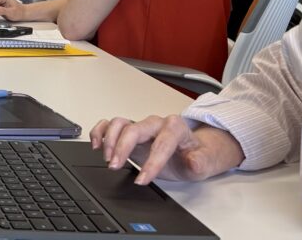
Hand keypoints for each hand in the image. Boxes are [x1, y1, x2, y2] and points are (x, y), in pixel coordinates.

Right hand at [89, 116, 242, 184]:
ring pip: (119, 123)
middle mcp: (155, 124)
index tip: (143, 179)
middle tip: (115, 166)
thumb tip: (193, 161)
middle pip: (134, 129)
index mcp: (175, 128)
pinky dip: (100, 132)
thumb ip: (200, 162)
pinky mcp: (129, 132)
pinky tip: (97, 145)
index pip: (161, 143)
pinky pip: (110, 125)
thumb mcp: (204, 162)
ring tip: (108, 159)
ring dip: (109, 140)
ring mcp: (141, 127)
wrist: (191, 150)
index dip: (151, 162)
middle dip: (122, 148)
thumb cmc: (195, 155)